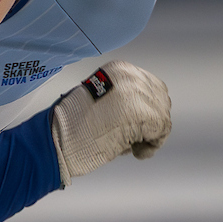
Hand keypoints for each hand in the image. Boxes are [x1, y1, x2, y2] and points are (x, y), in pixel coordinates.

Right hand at [51, 61, 170, 179]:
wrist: (60, 137)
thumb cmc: (71, 124)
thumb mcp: (98, 99)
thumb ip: (120, 100)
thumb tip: (141, 115)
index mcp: (119, 70)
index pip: (148, 84)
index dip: (147, 107)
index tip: (138, 124)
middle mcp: (133, 77)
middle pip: (160, 97)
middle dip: (152, 119)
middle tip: (138, 138)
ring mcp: (142, 95)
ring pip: (162, 115)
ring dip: (152, 133)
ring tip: (134, 146)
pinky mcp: (148, 115)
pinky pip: (161, 131)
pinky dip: (152, 145)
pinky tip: (137, 152)